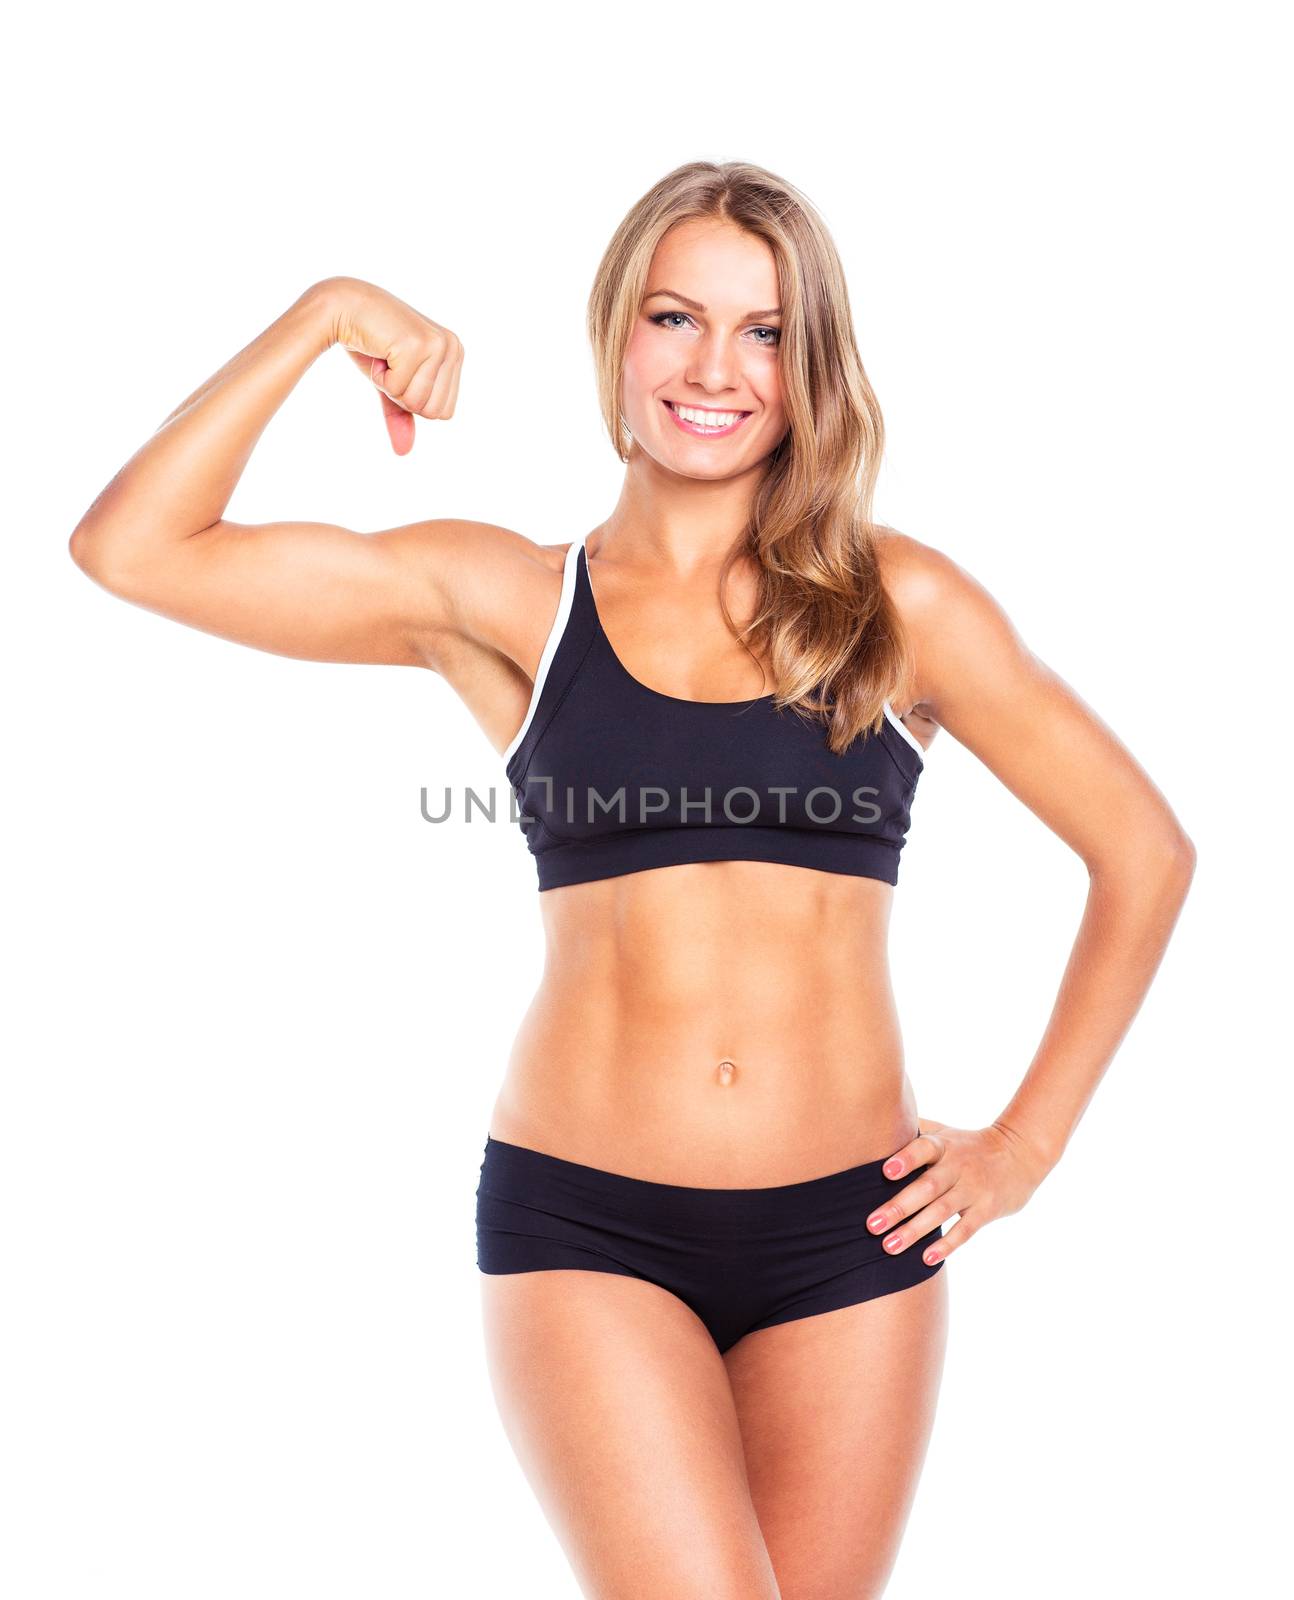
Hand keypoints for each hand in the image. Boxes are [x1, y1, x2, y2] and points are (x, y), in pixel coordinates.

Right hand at [315, 276, 463, 455]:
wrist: (343, 307)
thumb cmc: (370, 343)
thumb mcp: (391, 384)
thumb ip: (402, 414)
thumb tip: (404, 452)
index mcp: (455, 355)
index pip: (443, 412)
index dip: (412, 400)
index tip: (398, 370)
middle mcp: (453, 347)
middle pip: (432, 411)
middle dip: (402, 395)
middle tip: (390, 363)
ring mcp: (438, 345)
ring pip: (416, 402)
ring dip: (390, 386)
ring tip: (384, 356)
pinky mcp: (417, 345)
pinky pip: (398, 389)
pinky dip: (380, 377)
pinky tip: (378, 350)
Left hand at [864, 1117, 1053, 1265]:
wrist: (1020, 1153)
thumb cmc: (968, 1144)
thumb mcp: (944, 1131)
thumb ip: (914, 1130)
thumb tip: (874, 1123)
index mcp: (944, 1146)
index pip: (924, 1148)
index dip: (906, 1158)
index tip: (885, 1171)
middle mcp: (958, 1166)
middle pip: (926, 1187)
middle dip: (898, 1207)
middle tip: (871, 1225)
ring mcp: (974, 1189)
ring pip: (941, 1211)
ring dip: (914, 1230)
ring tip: (889, 1246)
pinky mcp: (987, 1210)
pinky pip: (965, 1230)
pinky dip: (947, 1244)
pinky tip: (926, 1258)